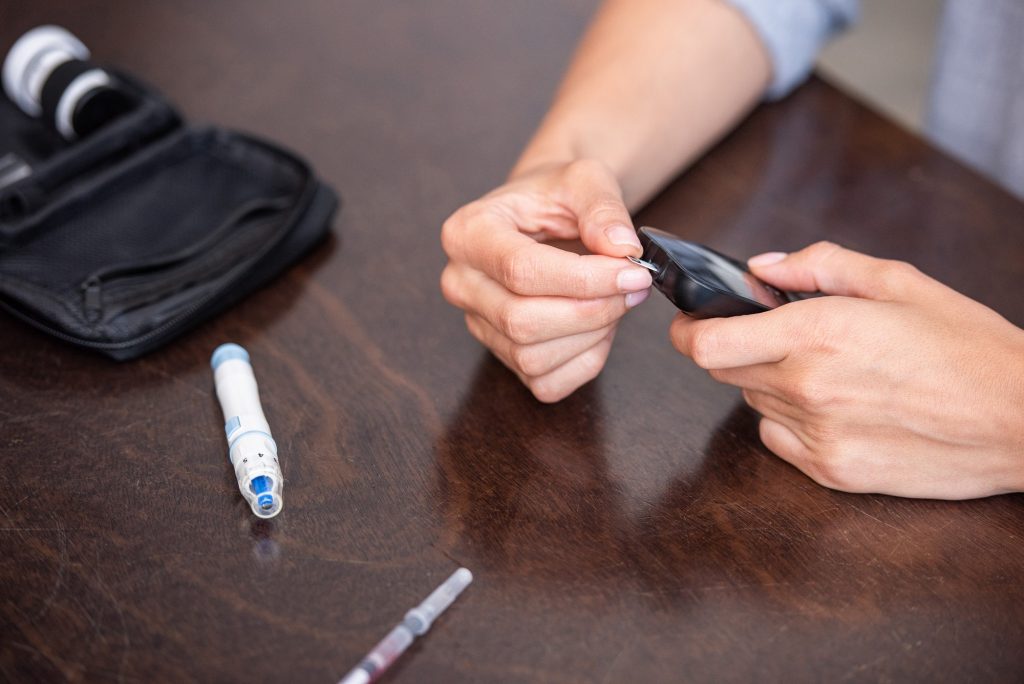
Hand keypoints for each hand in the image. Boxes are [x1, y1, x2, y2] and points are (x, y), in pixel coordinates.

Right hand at [441, 160, 652, 401]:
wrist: (544, 215)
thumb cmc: (556, 196)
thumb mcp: (583, 180)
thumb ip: (603, 210)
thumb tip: (623, 249)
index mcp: (467, 233)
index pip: (521, 270)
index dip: (584, 279)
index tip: (633, 271)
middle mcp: (461, 283)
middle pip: (521, 321)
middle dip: (591, 311)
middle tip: (633, 287)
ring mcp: (477, 324)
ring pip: (532, 358)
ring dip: (590, 336)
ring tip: (615, 301)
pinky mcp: (501, 355)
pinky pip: (544, 383)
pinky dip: (583, 362)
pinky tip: (599, 328)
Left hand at [670, 242, 1023, 498]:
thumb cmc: (968, 346)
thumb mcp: (899, 281)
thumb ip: (819, 266)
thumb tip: (763, 267)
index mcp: (818, 331)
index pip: (704, 342)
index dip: (688, 329)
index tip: (693, 320)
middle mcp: (806, 386)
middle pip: (719, 370)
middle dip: (730, 348)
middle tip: (769, 335)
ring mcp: (816, 434)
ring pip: (751, 402)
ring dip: (766, 382)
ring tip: (823, 370)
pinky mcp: (830, 472)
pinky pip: (777, 439)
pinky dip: (787, 420)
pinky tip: (831, 407)